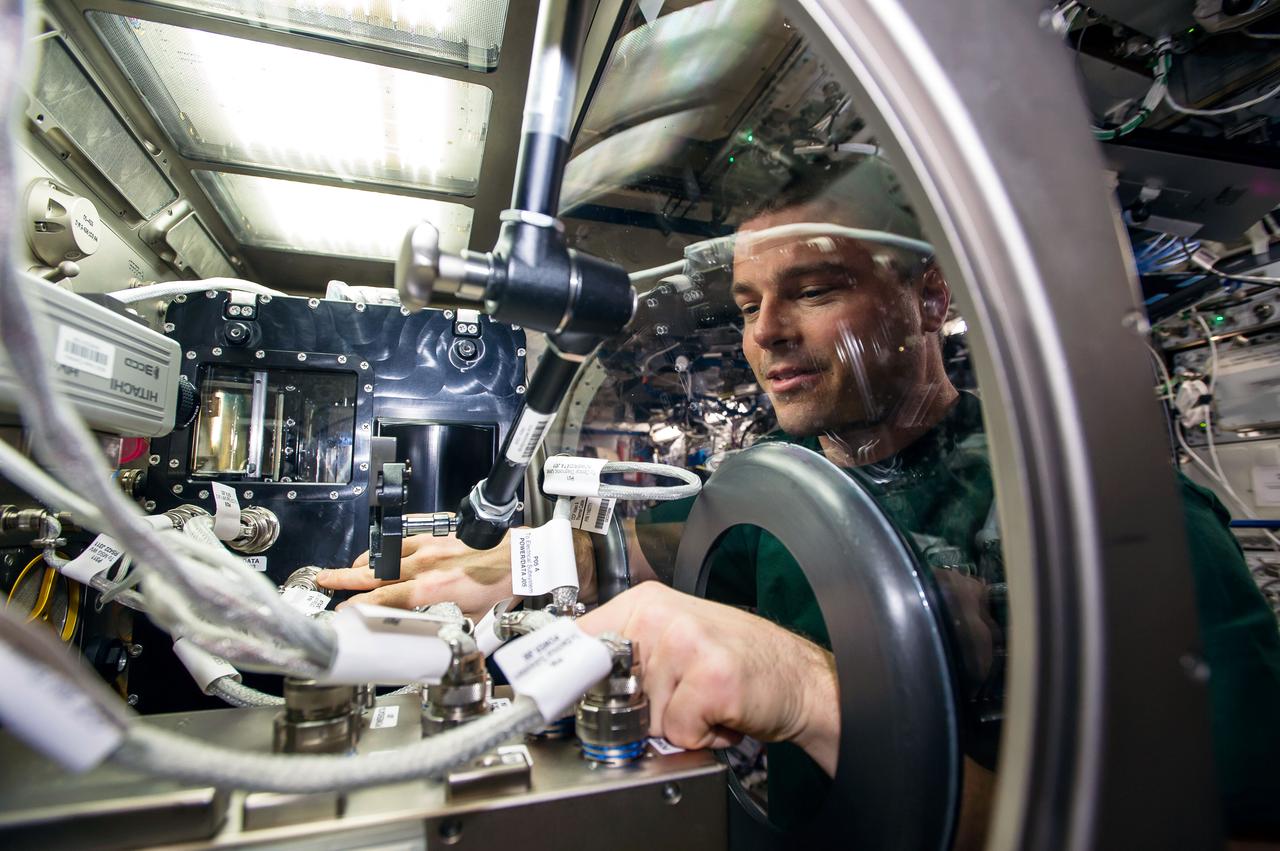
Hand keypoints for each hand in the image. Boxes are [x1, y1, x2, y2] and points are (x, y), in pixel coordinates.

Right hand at [315, 527, 597, 619]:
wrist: (521, 556)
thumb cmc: (501, 584)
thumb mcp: (472, 617)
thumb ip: (447, 628)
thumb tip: (434, 643)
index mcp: (431, 590)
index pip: (384, 600)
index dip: (360, 608)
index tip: (343, 612)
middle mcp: (425, 566)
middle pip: (374, 574)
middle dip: (345, 579)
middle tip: (324, 581)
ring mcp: (429, 547)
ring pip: (385, 556)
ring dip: (363, 565)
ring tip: (347, 572)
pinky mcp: (436, 534)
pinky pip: (402, 539)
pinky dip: (386, 547)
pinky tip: (377, 552)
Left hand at [578, 582, 838, 774]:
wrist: (800, 678)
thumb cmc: (739, 663)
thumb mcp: (675, 641)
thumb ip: (627, 654)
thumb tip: (571, 682)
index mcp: (646, 603)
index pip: (577, 638)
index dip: (561, 675)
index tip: (544, 692)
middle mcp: (662, 615)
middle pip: (609, 688)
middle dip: (640, 708)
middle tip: (679, 694)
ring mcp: (686, 643)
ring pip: (645, 716)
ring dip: (676, 723)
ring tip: (706, 701)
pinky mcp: (710, 676)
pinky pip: (679, 730)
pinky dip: (702, 734)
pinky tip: (722, 711)